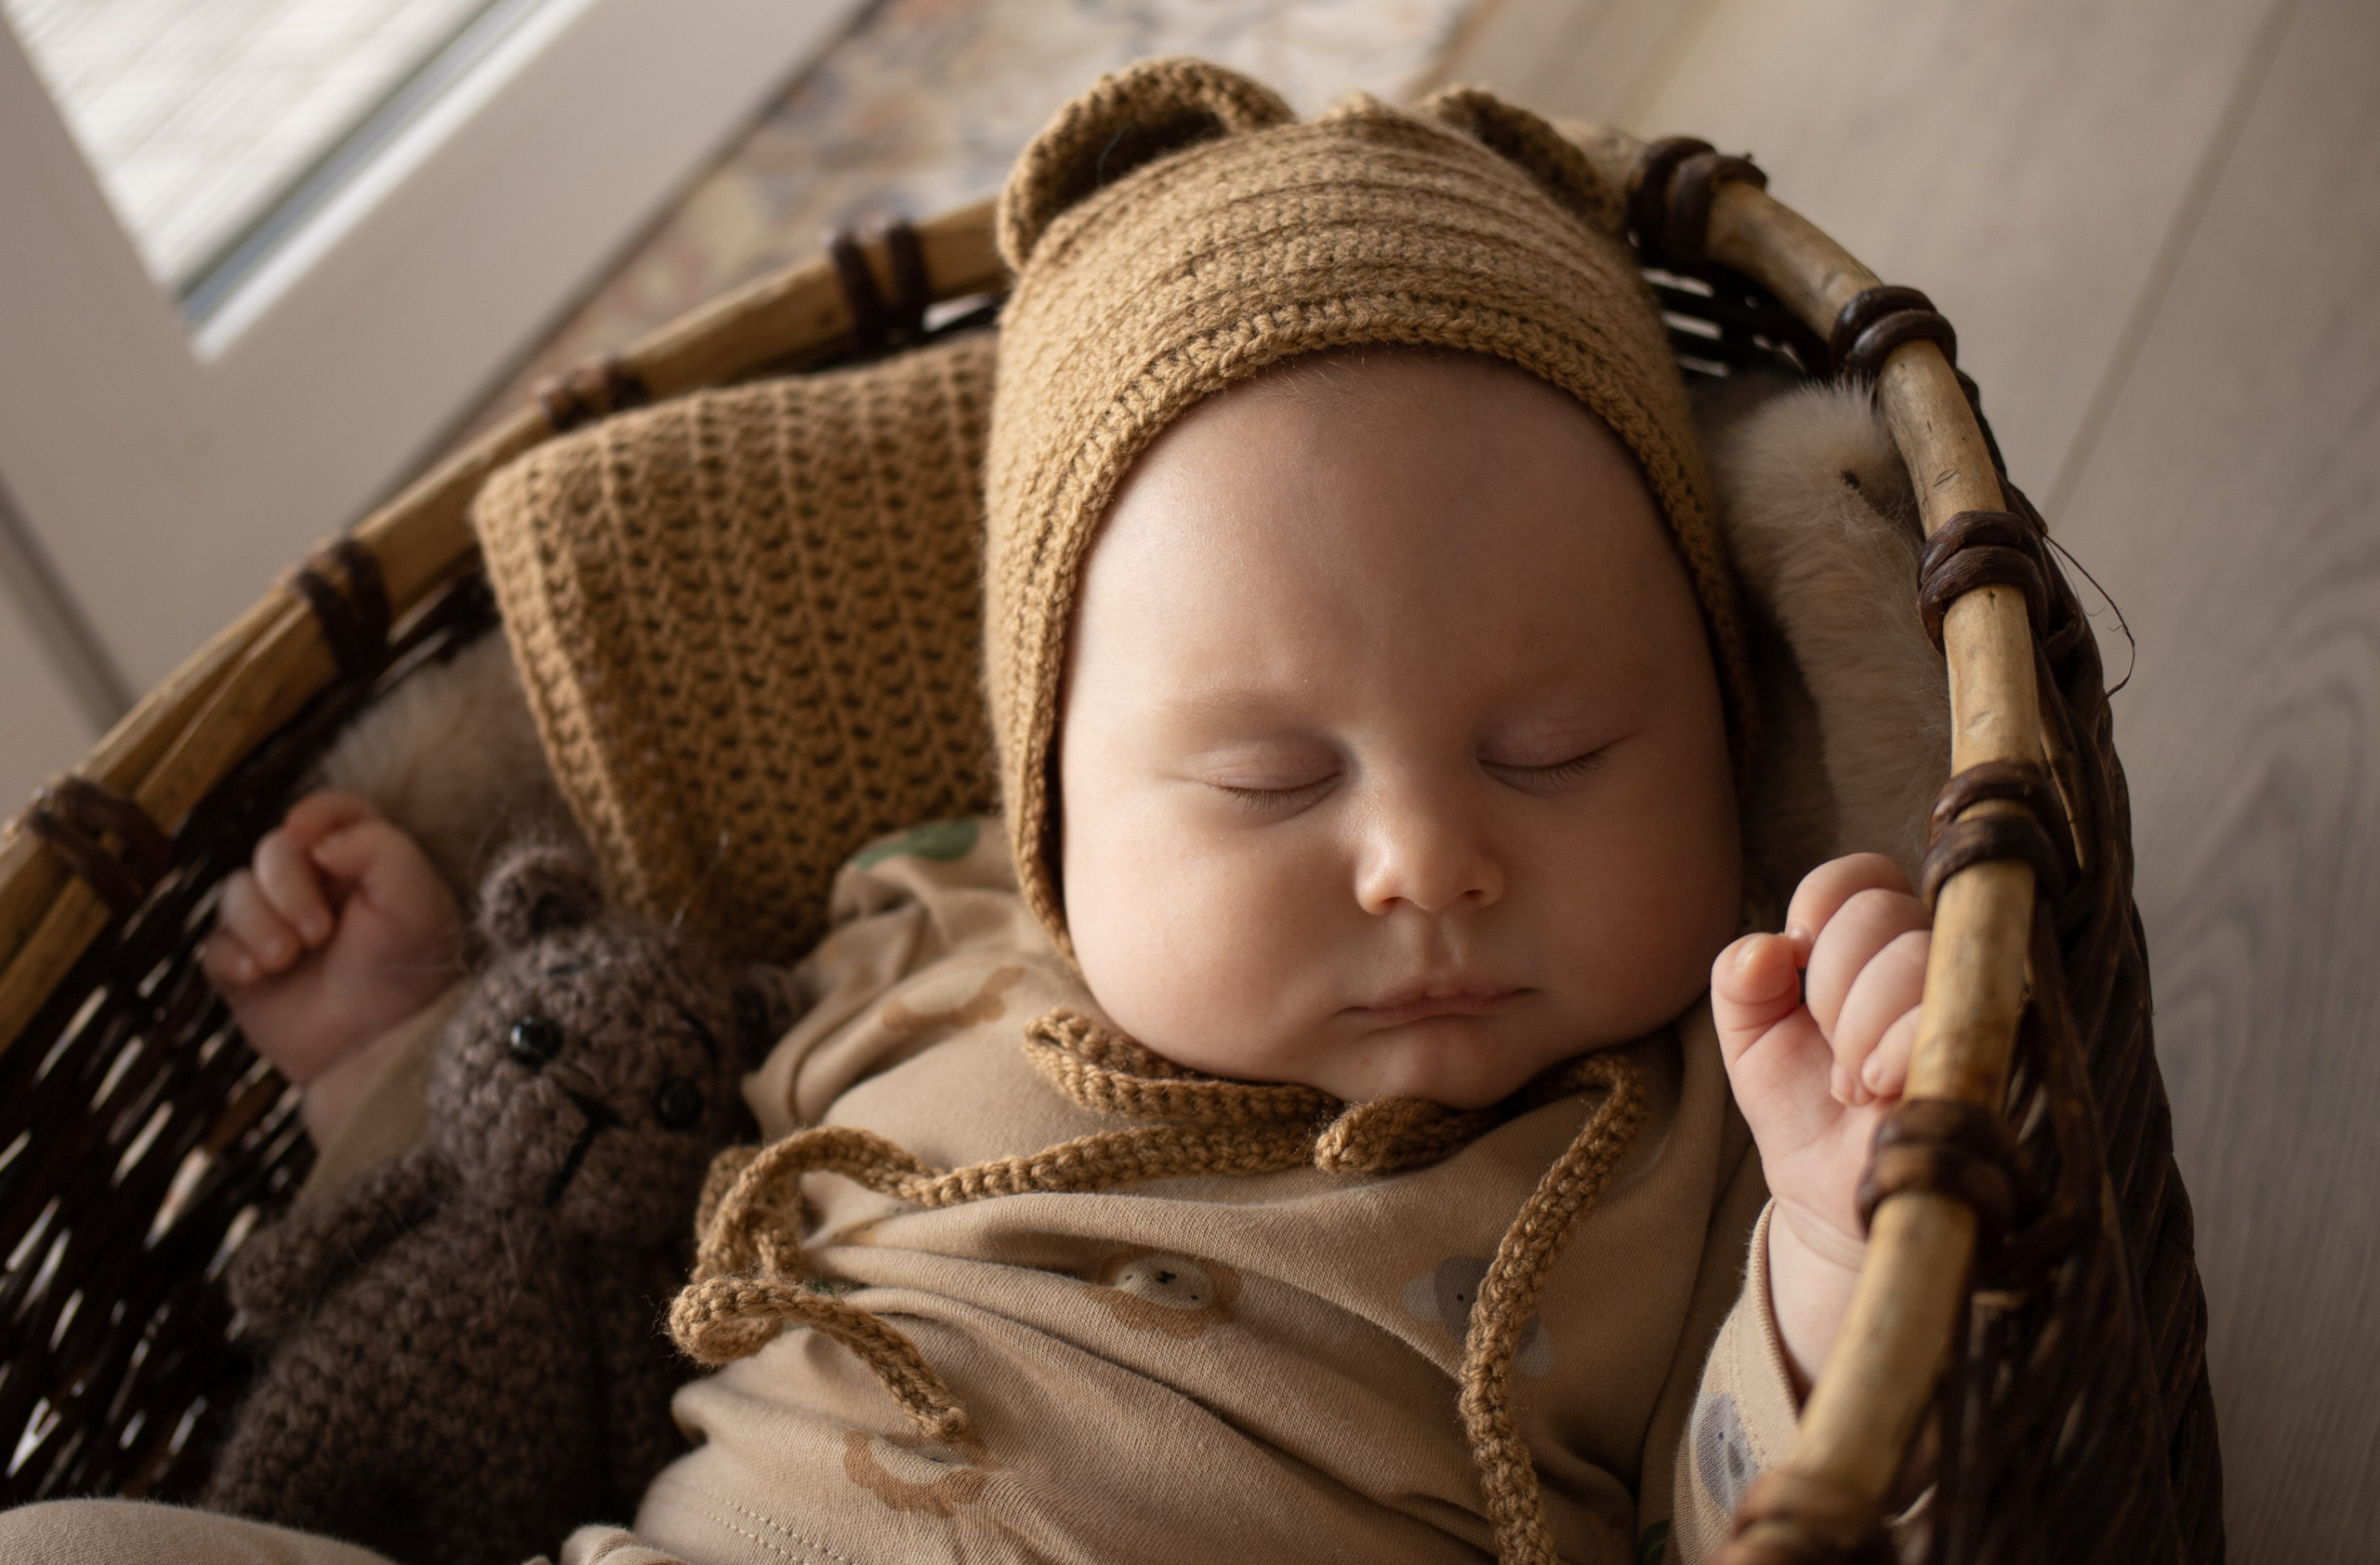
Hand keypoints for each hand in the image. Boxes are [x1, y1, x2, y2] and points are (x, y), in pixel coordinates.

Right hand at [201, 792, 463, 1087]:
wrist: (381, 1050)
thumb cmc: (409, 973)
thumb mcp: (419, 903)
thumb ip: (380, 849)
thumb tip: (317, 838)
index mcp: (364, 865)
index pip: (332, 814)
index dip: (315, 814)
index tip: (305, 832)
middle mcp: (317, 888)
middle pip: (273, 849)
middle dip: (286, 885)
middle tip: (317, 933)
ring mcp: (277, 928)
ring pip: (236, 893)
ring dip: (258, 923)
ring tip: (288, 959)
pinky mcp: (246, 970)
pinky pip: (214, 945)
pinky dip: (232, 956)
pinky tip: (260, 976)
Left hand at [1710, 853, 1930, 1387]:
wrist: (1841, 1198)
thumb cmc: (1805, 1107)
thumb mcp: (1751, 1040)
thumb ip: (1739, 980)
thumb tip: (1765, 947)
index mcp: (1879, 938)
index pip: (1862, 876)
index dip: (1818, 911)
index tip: (1795, 971)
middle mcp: (1936, 957)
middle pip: (1884, 913)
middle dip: (1832, 986)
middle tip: (1832, 1055)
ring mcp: (1976, 999)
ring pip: (1917, 955)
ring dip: (1862, 1024)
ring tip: (1854, 1085)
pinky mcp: (2006, 1047)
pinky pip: (1952, 1012)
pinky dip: (1897, 1046)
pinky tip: (1878, 1090)